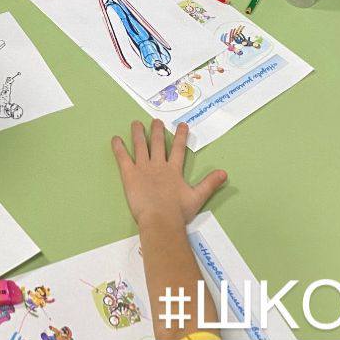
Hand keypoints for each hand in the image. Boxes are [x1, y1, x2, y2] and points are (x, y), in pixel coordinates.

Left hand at [112, 120, 226, 228]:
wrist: (160, 219)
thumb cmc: (178, 211)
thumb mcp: (197, 197)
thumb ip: (209, 184)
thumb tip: (224, 172)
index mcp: (173, 170)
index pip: (178, 149)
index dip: (180, 136)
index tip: (182, 124)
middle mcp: (158, 165)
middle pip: (157, 143)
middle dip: (156, 130)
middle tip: (155, 120)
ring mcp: (143, 168)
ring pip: (140, 146)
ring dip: (138, 133)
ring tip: (135, 123)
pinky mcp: (129, 174)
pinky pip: (122, 157)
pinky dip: (118, 147)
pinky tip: (115, 139)